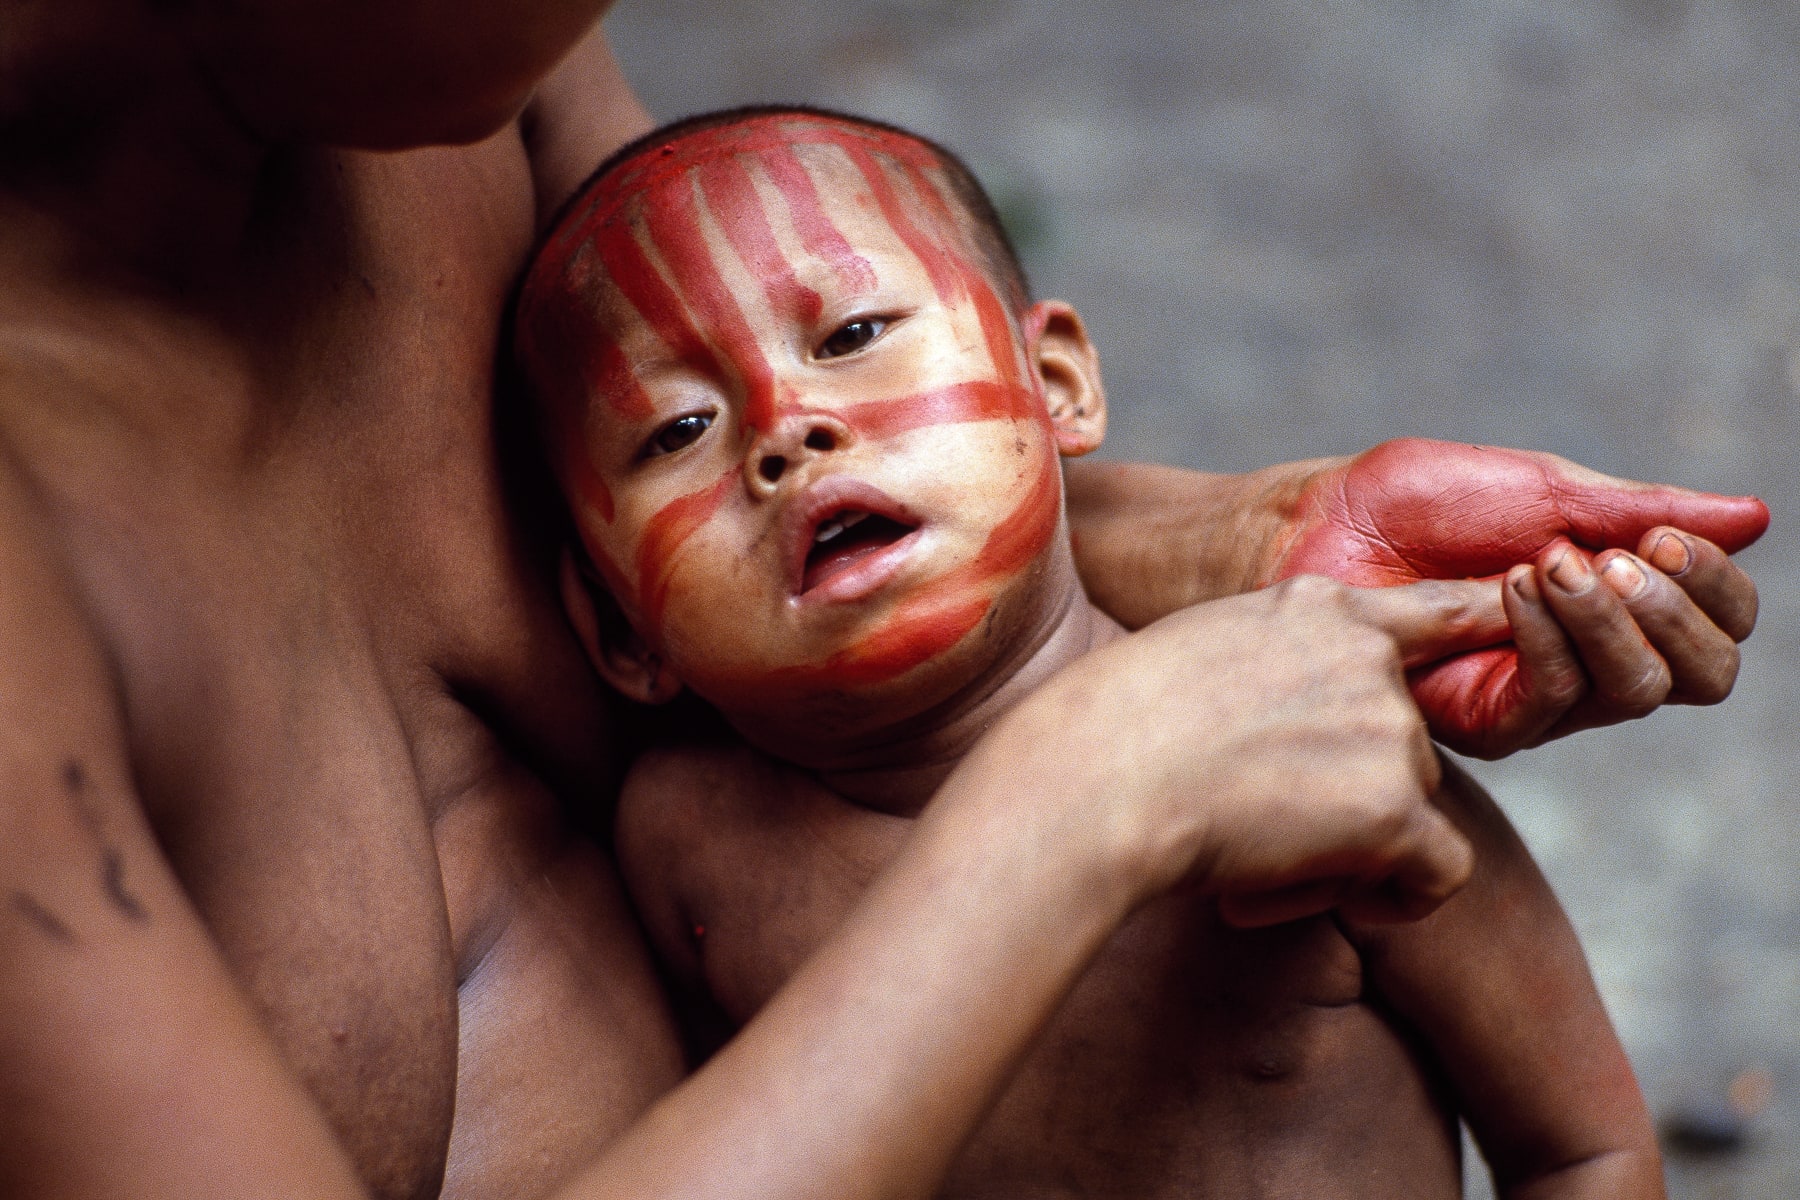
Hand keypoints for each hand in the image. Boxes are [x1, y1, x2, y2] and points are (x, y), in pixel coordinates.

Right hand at [998, 575, 1513, 927]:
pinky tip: (1333, 904)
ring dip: (1345, 851)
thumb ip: (1268, 671)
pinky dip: (1397, 899)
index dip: (1472, 635)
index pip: (1432, 611)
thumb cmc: (1106, 732)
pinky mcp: (1393, 805)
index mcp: (1314, 606)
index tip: (1505, 648)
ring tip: (1249, 863)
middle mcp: (1366, 654)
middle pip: (1403, 743)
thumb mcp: (1193, 657)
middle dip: (1346, 797)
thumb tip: (1293, 733)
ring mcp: (1387, 726)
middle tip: (1254, 833)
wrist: (1094, 777)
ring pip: (1406, 809)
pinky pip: (1438, 870)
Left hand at [1268, 438, 1766, 756]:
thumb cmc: (1416, 503)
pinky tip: (1511, 589)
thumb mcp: (1542, 490)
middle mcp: (1590, 658)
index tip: (1670, 537)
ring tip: (1552, 562)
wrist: (1318, 527)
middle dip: (1679, 610)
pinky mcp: (1483, 720)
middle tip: (1626, 557)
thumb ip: (1642, 509)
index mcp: (1616, 599)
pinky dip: (1548, 637)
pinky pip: (1552, 699)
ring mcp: (1539, 696)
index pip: (1719, 623)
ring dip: (1611, 619)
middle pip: (1700, 674)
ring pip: (1635, 691)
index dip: (1717, 587)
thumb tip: (1756, 515)